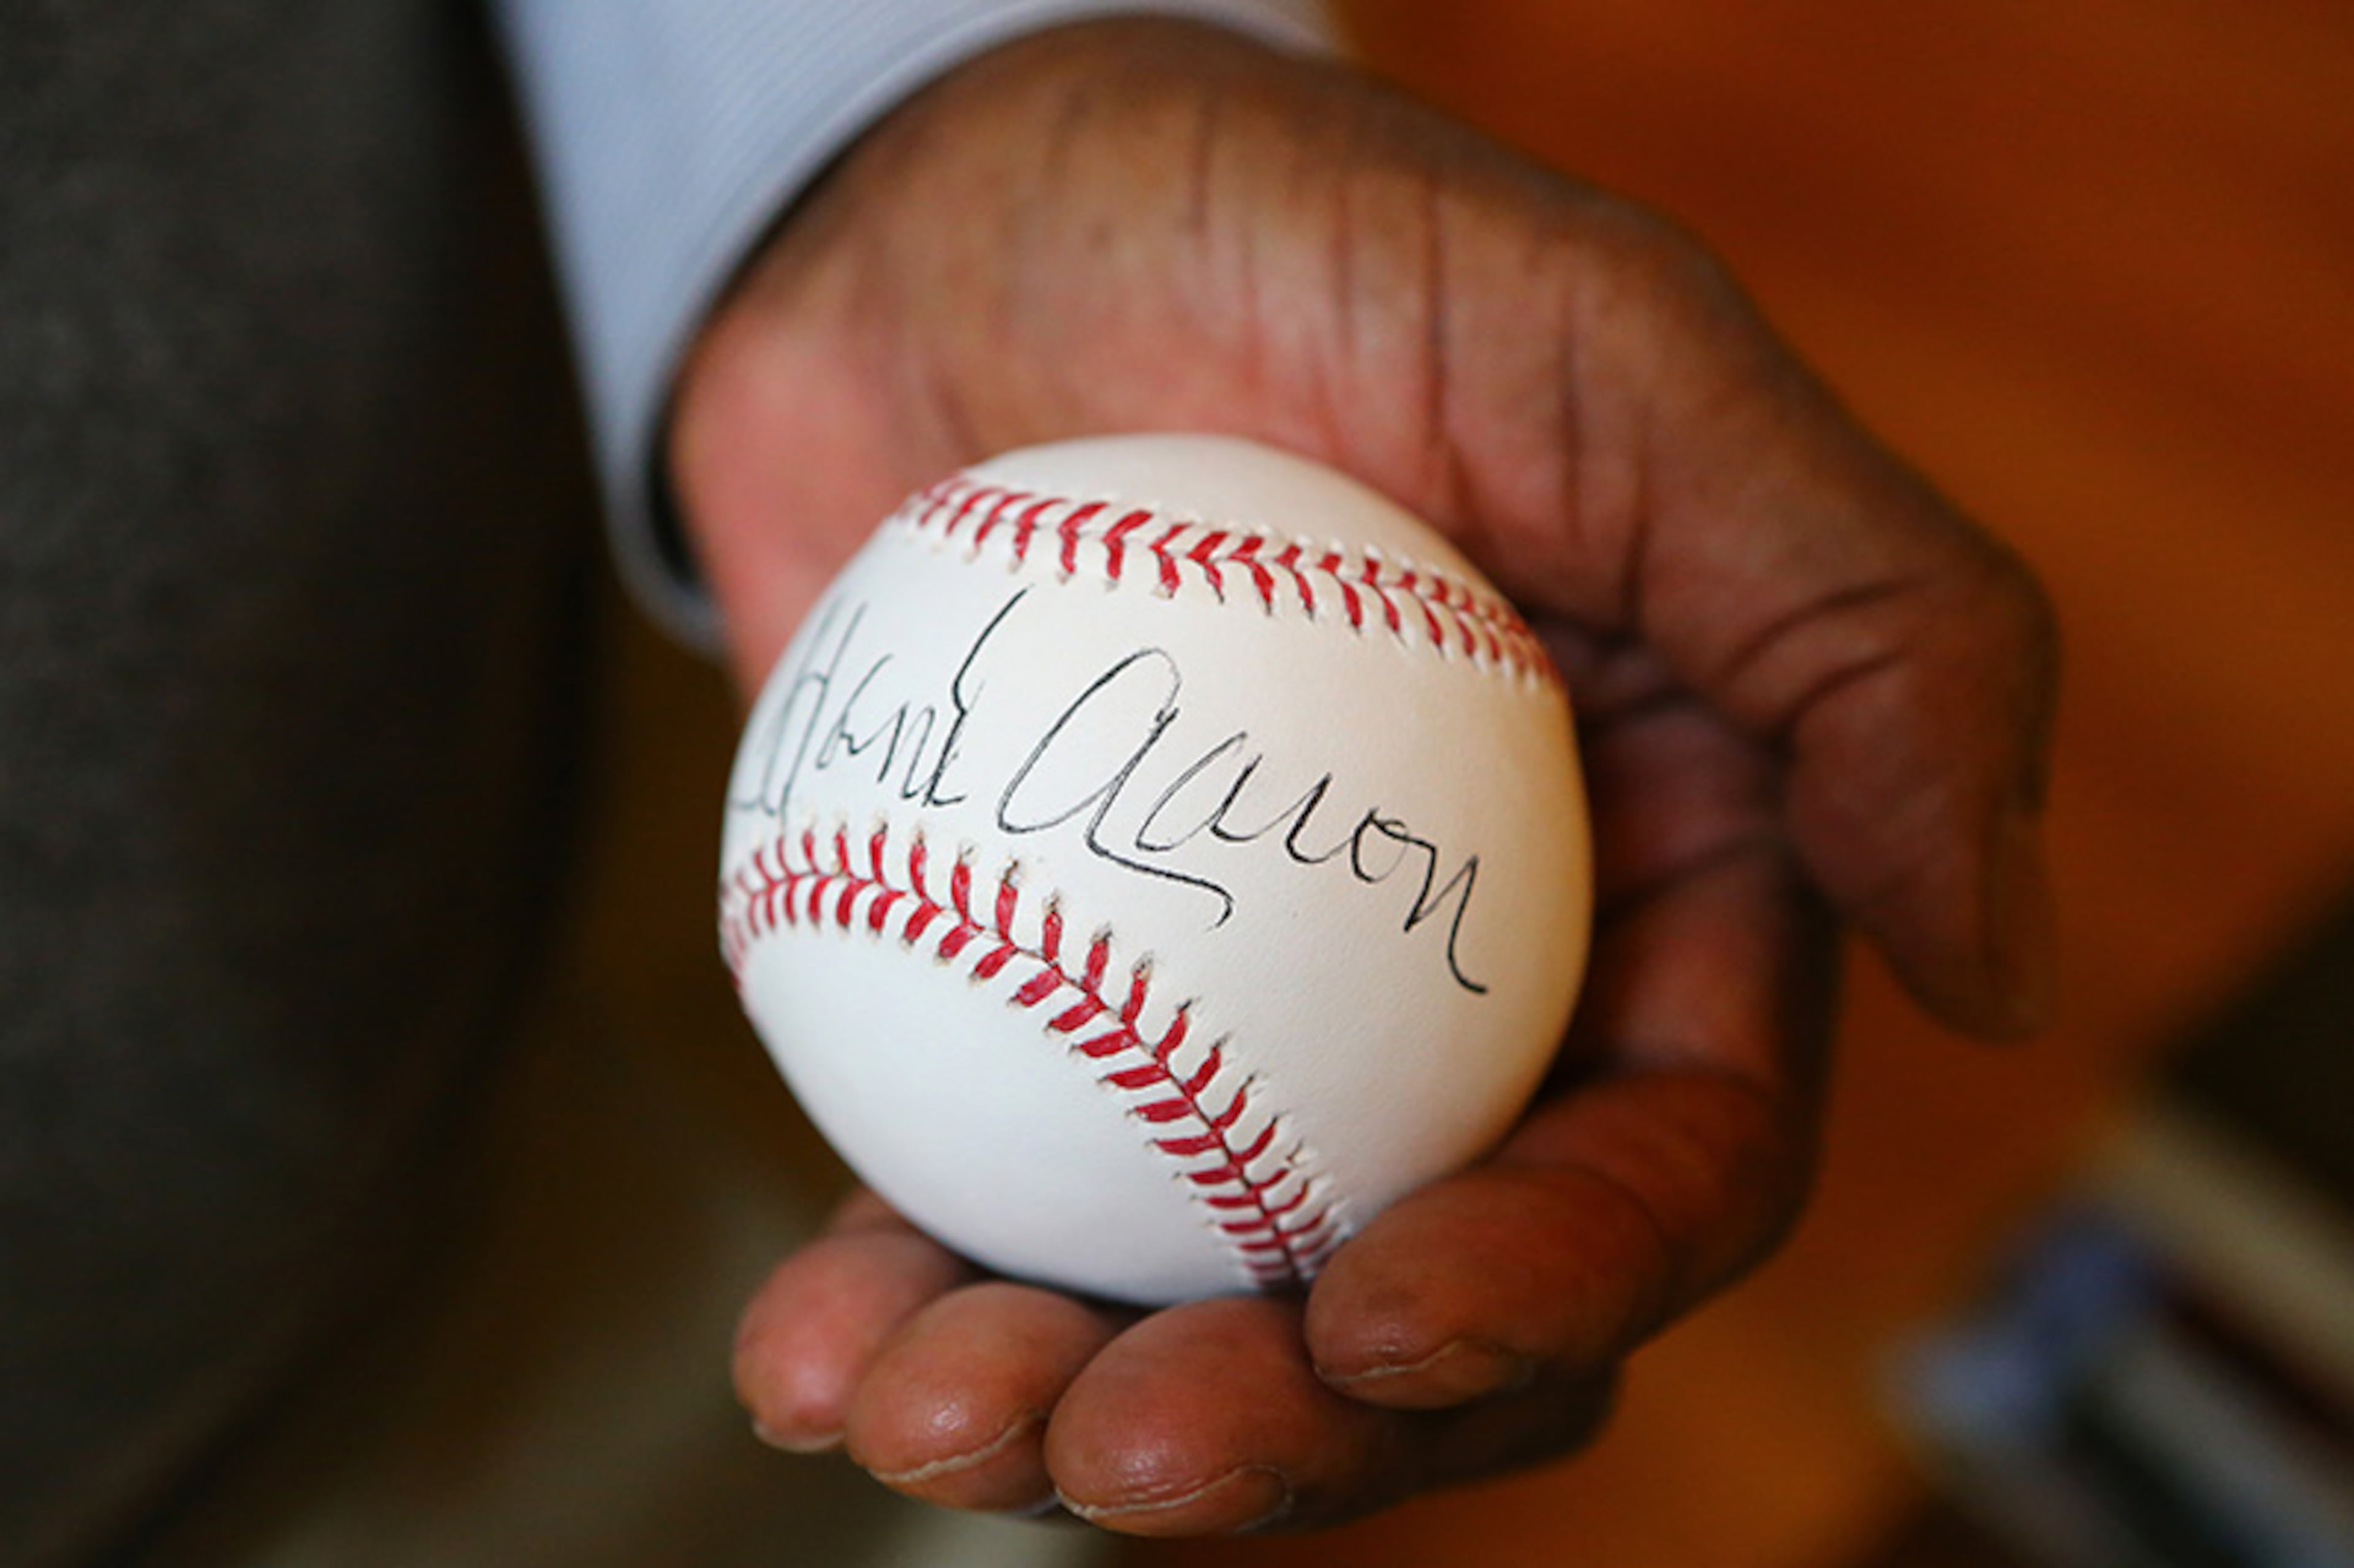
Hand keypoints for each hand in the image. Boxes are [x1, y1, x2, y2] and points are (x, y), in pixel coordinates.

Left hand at [672, 18, 2056, 1534]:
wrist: (952, 201)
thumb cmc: (1298, 235)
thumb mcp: (1618, 354)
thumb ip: (1856, 628)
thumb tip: (1998, 966)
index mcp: (1639, 877)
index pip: (1655, 1155)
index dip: (1546, 1288)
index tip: (1384, 1332)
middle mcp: (1439, 983)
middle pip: (1415, 1290)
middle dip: (1294, 1427)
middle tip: (1124, 1448)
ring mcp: (1213, 1009)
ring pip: (1187, 1292)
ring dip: (1067, 1411)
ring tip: (925, 1422)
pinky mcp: (1017, 999)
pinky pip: (975, 1197)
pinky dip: (899, 1298)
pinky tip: (809, 1350)